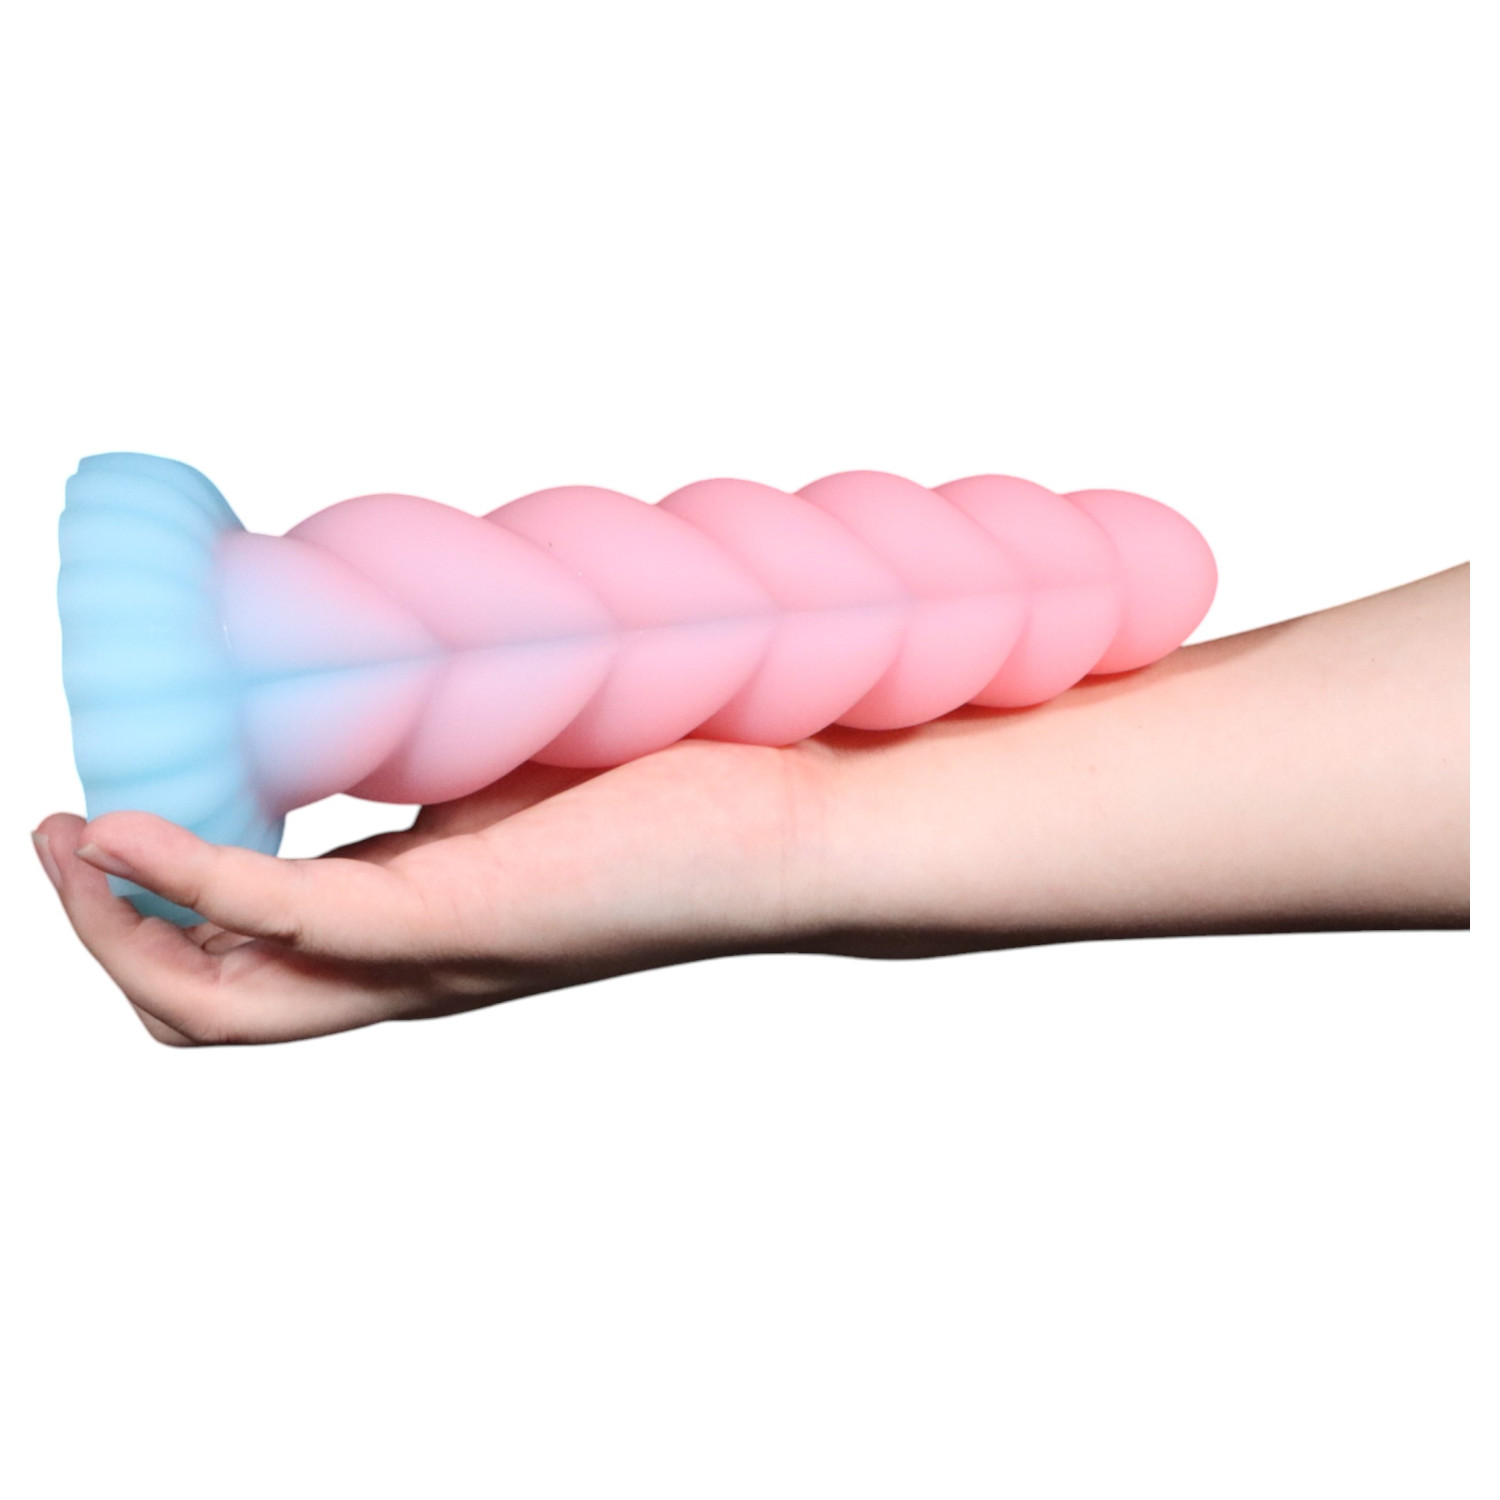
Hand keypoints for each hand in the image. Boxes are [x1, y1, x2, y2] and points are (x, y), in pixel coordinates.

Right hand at [32, 737, 835, 1044]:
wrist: (797, 822)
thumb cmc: (674, 785)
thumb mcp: (509, 773)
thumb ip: (426, 762)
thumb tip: (367, 675)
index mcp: (421, 928)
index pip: (257, 959)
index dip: (157, 908)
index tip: (100, 817)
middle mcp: (414, 968)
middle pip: (212, 1007)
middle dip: (108, 936)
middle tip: (55, 838)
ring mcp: (431, 958)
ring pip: (223, 999)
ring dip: (116, 925)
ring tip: (60, 837)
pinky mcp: (458, 920)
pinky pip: (283, 921)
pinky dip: (184, 883)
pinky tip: (120, 830)